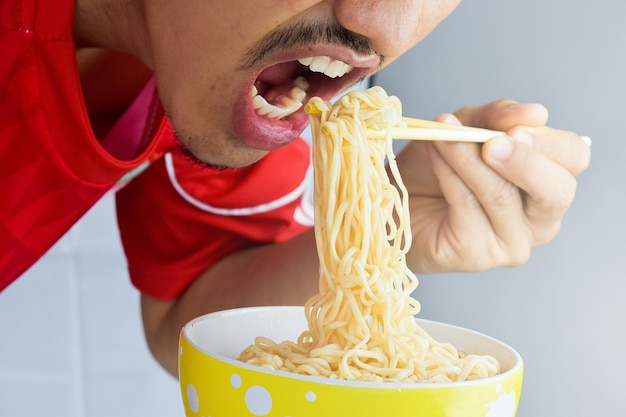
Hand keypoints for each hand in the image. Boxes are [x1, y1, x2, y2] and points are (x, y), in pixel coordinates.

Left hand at [395, 99, 590, 272]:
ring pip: (501, 196)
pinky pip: (466, 208)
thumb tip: (533, 113)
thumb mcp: (466, 127)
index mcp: (548, 181)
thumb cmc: (434, 167)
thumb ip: (497, 118)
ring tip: (443, 136)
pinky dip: (449, 175)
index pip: (574, 158)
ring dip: (468, 160)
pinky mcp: (476, 256)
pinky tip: (435, 157)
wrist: (391, 199)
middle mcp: (539, 218)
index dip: (549, 143)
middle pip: (556, 191)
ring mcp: (511, 242)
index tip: (516, 129)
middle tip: (490, 143)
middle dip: (523, 162)